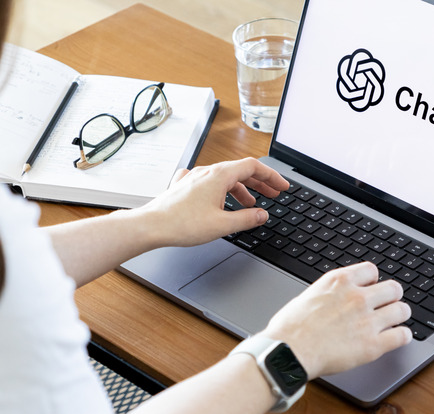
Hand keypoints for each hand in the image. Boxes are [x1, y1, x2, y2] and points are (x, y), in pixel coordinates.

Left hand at [135, 158, 288, 247]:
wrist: (151, 225)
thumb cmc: (182, 224)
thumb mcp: (222, 225)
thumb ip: (247, 219)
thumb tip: (262, 215)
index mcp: (220, 176)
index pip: (254, 167)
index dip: (272, 177)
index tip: (282, 187)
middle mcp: (207, 172)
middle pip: (241, 171)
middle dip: (260, 183)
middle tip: (273, 195)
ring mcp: (195, 178)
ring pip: (225, 178)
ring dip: (242, 190)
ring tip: (251, 205)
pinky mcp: (185, 187)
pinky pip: (210, 184)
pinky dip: (223, 191)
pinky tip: (222, 201)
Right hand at [259, 262, 412, 379]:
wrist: (288, 352)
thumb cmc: (290, 328)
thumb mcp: (308, 295)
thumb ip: (329, 293)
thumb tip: (334, 298)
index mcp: (340, 282)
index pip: (372, 270)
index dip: (373, 281)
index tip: (371, 288)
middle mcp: (357, 297)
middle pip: (393, 288)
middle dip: (391, 296)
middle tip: (387, 304)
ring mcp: (367, 321)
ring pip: (402, 310)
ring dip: (400, 315)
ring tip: (396, 320)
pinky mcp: (373, 345)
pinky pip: (402, 336)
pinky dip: (402, 336)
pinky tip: (398, 337)